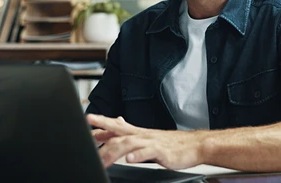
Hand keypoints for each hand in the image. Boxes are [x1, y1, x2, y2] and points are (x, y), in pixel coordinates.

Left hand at [86, 113, 206, 169]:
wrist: (194, 145)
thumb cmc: (171, 143)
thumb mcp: (147, 136)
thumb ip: (131, 131)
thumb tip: (117, 121)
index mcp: (137, 132)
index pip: (115, 124)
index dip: (100, 122)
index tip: (86, 121)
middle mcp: (141, 135)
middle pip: (118, 131)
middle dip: (102, 131)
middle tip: (88, 135)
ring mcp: (151, 142)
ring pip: (129, 143)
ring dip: (115, 150)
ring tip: (103, 158)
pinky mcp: (161, 151)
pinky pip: (148, 152)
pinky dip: (139, 155)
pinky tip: (130, 160)